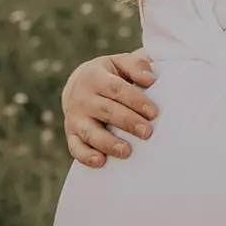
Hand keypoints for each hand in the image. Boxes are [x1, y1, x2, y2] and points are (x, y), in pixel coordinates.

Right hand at [62, 49, 157, 165]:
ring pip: (90, 131)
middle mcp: (81, 97)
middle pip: (106, 111)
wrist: (76, 85)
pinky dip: (86, 156)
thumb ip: (136, 66)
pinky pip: (76, 148)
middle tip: (147, 132)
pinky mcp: (71, 134)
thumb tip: (150, 80)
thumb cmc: (108, 75)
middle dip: (127, 122)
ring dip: (108, 142)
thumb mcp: (119, 63)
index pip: (116, 89)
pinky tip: (100, 162)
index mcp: (94, 76)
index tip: (153, 112)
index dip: (135, 100)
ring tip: (126, 151)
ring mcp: (74, 117)